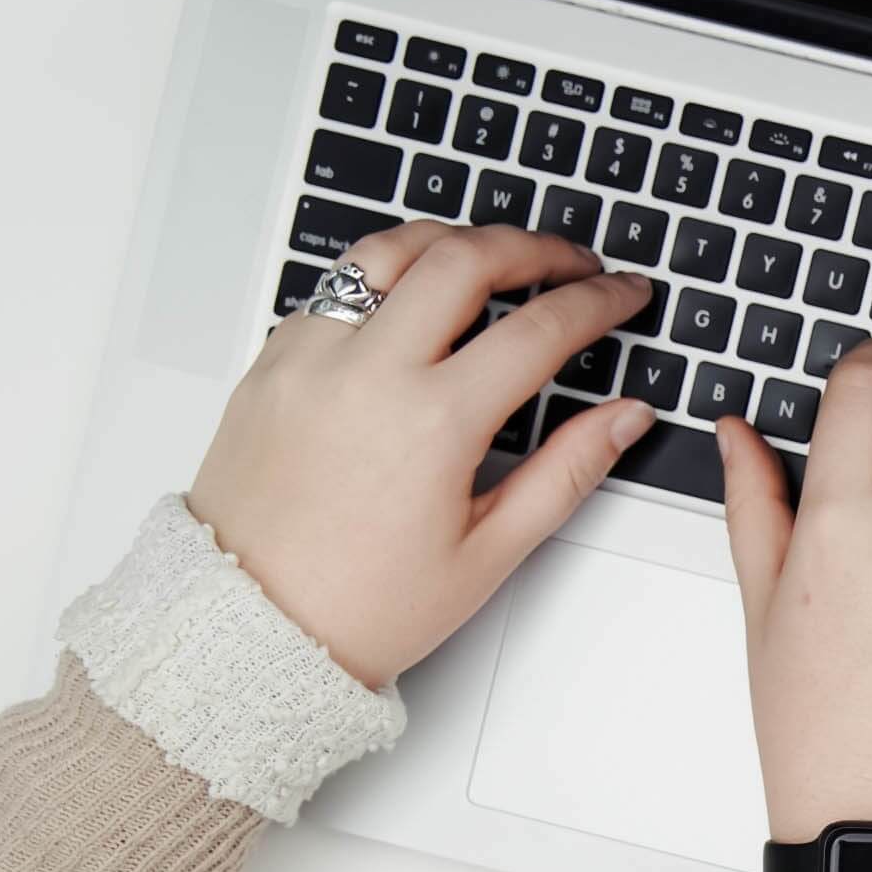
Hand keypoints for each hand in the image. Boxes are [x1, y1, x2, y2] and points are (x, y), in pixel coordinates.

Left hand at [188, 222, 655, 688]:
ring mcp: (310, 359)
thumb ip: (568, 472)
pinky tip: (415, 300)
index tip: (625, 294)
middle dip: (536, 247)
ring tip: (494, 257)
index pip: (539, 328)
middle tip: (573, 263)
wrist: (247, 629)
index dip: (599, 301)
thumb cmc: (360, 606)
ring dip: (455, 241)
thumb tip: (624, 417)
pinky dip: (387, 276)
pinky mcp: (272, 363)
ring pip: (391, 250)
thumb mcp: (489, 552)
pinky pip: (336, 287)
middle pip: (466, 258)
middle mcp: (367, 373)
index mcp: (432, 423)